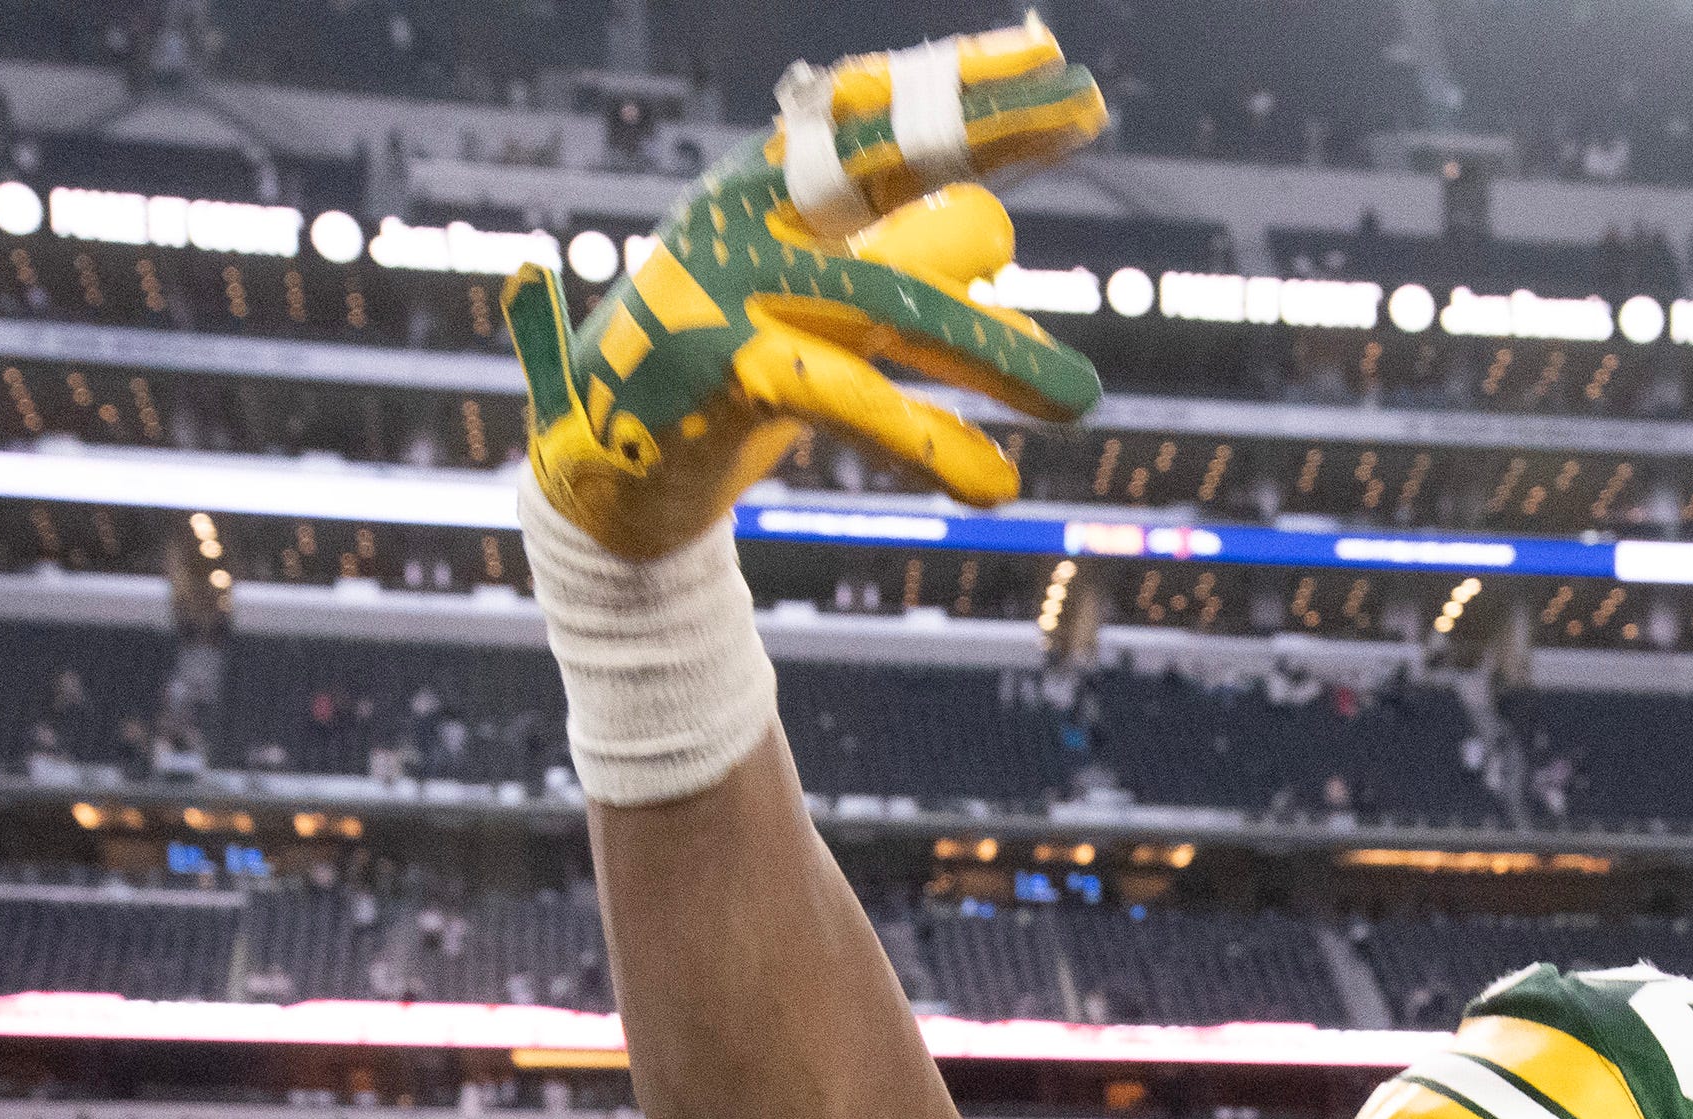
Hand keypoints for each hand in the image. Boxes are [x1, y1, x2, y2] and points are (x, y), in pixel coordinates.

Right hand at [502, 20, 1111, 559]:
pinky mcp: (726, 375)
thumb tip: (1004, 235)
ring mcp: (733, 288)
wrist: (607, 459)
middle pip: (888, 158)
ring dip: (995, 355)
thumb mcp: (824, 306)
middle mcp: (750, 215)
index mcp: (771, 183)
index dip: (964, 83)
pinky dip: (929, 445)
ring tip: (1081, 400)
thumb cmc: (727, 362)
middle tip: (1084, 105)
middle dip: (988, 126)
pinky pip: (852, 402)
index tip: (1053, 62)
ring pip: (893, 306)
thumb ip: (906, 265)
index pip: (880, 113)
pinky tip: (994, 482)